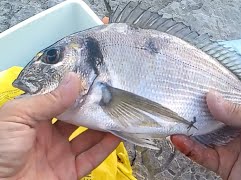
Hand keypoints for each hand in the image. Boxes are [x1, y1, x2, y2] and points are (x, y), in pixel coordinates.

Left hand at [0, 73, 119, 178]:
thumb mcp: (18, 116)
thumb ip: (48, 100)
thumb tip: (74, 80)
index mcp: (34, 118)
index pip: (60, 101)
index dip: (76, 92)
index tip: (94, 81)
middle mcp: (49, 135)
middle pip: (77, 119)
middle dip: (93, 108)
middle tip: (110, 96)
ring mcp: (60, 154)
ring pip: (88, 137)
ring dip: (103, 126)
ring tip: (118, 112)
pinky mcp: (69, 172)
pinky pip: (91, 158)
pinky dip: (105, 147)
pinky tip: (117, 134)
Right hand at [171, 91, 240, 179]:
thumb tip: (212, 98)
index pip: (225, 100)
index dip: (209, 93)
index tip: (193, 86)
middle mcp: (235, 127)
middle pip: (209, 116)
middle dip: (194, 109)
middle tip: (177, 101)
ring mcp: (226, 145)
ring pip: (201, 134)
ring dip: (186, 128)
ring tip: (173, 119)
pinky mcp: (221, 163)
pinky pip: (200, 154)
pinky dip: (188, 147)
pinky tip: (179, 139)